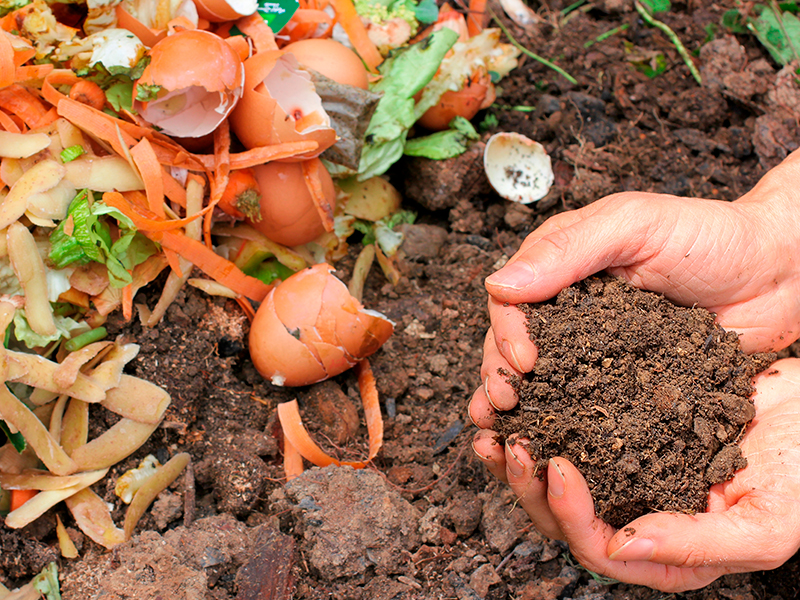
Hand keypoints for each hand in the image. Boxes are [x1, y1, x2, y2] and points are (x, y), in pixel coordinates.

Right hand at [471, 149, 799, 421]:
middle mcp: (570, 309)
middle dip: (501, 375)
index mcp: (562, 266)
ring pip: (543, 379)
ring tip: (505, 435)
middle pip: (515, 344)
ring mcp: (596, 348)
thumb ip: (568, 250)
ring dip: (519, 406)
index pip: (512, 300)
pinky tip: (549, 446)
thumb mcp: (634, 225)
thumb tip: (499, 284)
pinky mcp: (623, 380)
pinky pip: (586, 403)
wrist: (779, 273)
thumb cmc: (710, 235)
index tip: (523, 361)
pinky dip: (563, 425)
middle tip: (504, 404)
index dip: (507, 332)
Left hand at [473, 358, 799, 591]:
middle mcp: (638, 515)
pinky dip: (543, 418)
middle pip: (564, 517)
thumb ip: (696, 544)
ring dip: (521, 456)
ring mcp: (627, 472)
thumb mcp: (764, 524)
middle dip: (529, 485)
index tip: (558, 467)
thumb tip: (623, 546)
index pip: (598, 547)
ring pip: (557, 477)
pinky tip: (523, 399)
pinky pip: (571, 430)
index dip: (570, 513)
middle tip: (510, 444)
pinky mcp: (623, 431)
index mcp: (665, 552)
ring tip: (495, 426)